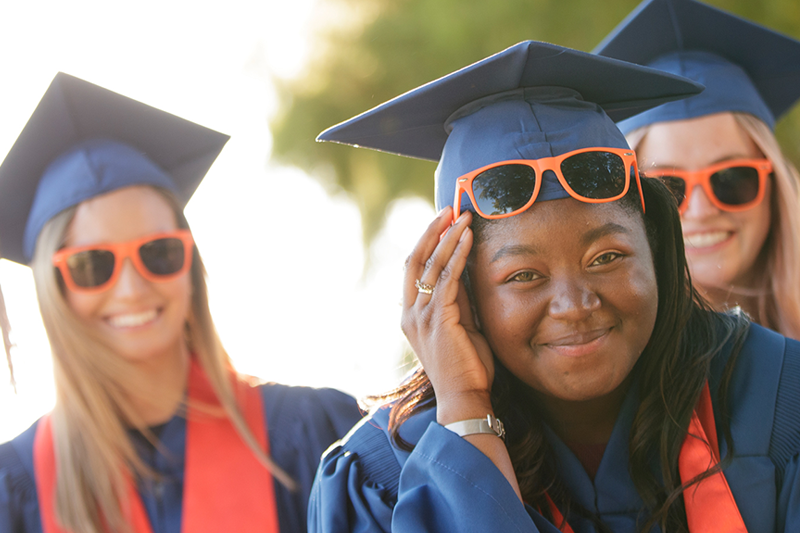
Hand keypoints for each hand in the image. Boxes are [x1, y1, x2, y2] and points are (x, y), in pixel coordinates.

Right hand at [401, 207, 494, 422]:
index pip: (412, 269)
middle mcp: (410, 313)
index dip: (425, 242)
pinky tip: (467, 238)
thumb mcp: (460, 326)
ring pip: (431, 264)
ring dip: (448, 237)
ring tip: (462, 216)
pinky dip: (457, 254)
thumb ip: (458, 300)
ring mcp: (421, 316)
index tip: (442, 222)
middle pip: (414, 260)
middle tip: (448, 209)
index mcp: (411, 315)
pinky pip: (447, 278)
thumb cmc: (466, 367)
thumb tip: (465, 270)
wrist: (464, 397)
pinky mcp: (438, 319)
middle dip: (432, 231)